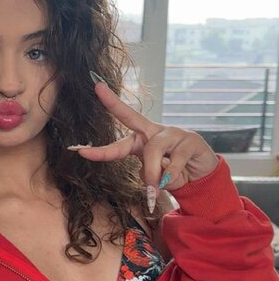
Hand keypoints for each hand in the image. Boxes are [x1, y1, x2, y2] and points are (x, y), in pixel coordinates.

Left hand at [67, 74, 219, 208]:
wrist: (202, 173)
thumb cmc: (173, 173)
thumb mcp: (156, 178)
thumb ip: (150, 177)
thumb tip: (155, 179)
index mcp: (140, 140)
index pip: (117, 143)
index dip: (100, 149)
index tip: (79, 150)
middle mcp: (153, 131)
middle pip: (131, 116)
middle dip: (113, 103)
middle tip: (98, 92)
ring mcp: (172, 133)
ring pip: (153, 151)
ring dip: (152, 174)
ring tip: (157, 187)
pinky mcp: (190, 140)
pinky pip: (174, 161)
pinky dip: (172, 176)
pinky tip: (178, 177)